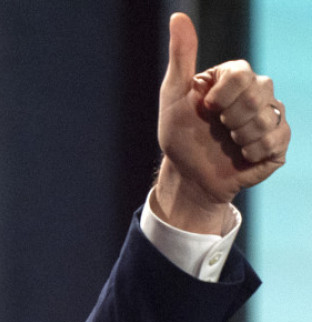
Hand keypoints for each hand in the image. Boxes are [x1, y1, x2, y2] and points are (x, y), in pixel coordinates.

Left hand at [154, 12, 289, 232]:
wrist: (188, 176)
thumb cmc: (179, 136)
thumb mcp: (173, 95)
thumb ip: (181, 56)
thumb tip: (178, 16)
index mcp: (233, 77)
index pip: (242, 73)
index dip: (222, 96)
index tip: (206, 109)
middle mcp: (256, 92)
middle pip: (258, 93)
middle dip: (230, 117)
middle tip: (219, 128)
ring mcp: (270, 116)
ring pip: (269, 117)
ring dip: (240, 136)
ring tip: (229, 142)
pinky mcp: (278, 142)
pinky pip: (277, 139)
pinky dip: (254, 151)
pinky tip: (242, 155)